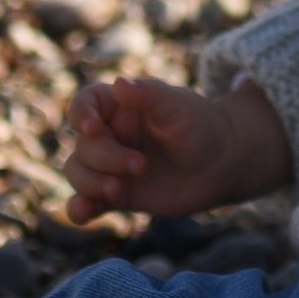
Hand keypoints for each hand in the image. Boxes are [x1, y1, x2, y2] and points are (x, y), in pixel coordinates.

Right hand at [64, 74, 289, 222]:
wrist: (220, 165)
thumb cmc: (200, 126)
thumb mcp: (180, 106)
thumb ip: (149, 95)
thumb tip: (119, 84)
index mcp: (119, 105)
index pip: (85, 103)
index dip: (80, 114)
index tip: (92, 128)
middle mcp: (108, 134)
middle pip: (83, 145)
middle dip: (106, 157)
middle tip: (141, 165)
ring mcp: (109, 166)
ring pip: (78, 173)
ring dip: (91, 183)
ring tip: (118, 189)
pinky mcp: (115, 194)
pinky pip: (87, 202)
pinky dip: (79, 209)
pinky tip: (83, 213)